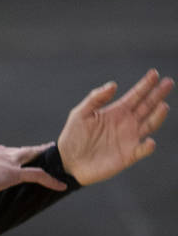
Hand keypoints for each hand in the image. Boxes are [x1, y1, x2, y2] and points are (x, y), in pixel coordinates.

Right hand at [0, 143, 67, 197]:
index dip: (6, 153)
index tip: (10, 154)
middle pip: (18, 150)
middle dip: (30, 149)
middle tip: (42, 147)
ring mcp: (7, 162)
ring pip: (30, 156)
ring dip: (42, 156)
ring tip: (53, 158)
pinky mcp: (13, 174)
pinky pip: (37, 176)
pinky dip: (50, 180)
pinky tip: (61, 186)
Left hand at [57, 69, 171, 184]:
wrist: (68, 162)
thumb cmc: (73, 137)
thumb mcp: (80, 114)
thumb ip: (95, 99)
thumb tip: (113, 85)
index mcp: (116, 112)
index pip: (135, 96)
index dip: (145, 85)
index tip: (154, 73)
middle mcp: (127, 123)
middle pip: (147, 106)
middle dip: (158, 95)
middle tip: (168, 82)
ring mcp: (129, 139)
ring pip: (149, 125)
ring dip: (157, 116)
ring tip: (163, 106)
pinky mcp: (128, 156)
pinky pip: (141, 150)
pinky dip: (147, 147)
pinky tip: (149, 141)